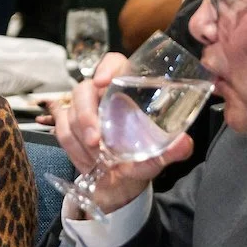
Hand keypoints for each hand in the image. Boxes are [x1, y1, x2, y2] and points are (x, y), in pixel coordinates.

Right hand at [53, 52, 192, 213]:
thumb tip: (185, 143)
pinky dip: (75, 150)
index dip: (106, 67)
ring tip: (98, 160)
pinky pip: (62, 132)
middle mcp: (101, 96)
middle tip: (96, 141)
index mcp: (126, 90)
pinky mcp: (67, 126)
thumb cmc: (140, 160)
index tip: (103, 82)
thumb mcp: (158, 157)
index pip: (114, 62)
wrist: (121, 184)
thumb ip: (172, 151)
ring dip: (81, 140)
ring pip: (70, 114)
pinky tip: (89, 162)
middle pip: (83, 90)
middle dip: (85, 116)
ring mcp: (81, 110)